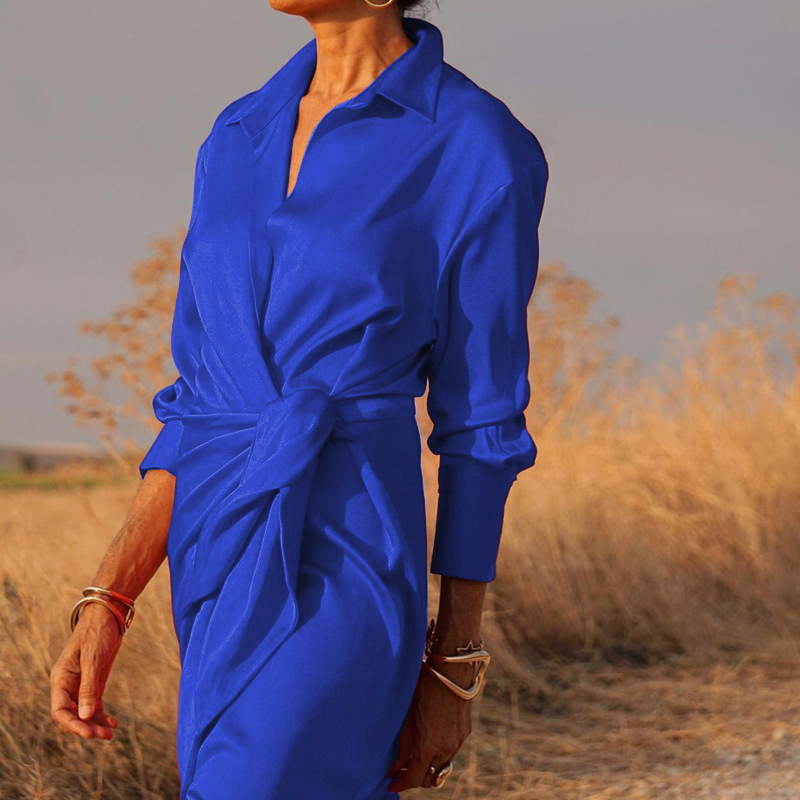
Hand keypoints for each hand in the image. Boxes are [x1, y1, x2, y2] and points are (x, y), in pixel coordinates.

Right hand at [49, 602, 123, 739]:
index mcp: (60, 679)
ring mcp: (81, 684)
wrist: (108, 615)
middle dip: (86, 727)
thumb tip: (84, 716)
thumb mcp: (93, 660)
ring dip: (95, 723)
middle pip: (71, 715)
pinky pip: (94, 704)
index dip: (72, 725)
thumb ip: (88, 688)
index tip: (88, 733)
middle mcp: (68, 684)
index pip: (59, 711)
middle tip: (104, 736)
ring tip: (111, 733)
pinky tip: (113, 723)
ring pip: (84, 712)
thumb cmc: (97, 633)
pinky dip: (102, 714)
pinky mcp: (94, 681)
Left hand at [387, 660, 473, 791]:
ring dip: (428, 765)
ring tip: (415, 757)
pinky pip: (451, 751)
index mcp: (428, 746)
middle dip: (414, 777)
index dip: (402, 784)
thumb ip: (403, 747)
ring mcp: (458, 742)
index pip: (415, 778)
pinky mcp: (465, 733)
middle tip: (401, 771)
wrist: (450, 671)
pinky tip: (430, 740)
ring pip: (441, 765)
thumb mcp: (408, 718)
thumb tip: (395, 767)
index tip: (391, 784)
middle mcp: (446, 749)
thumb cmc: (423, 690)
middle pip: (430, 777)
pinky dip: (439, 752)